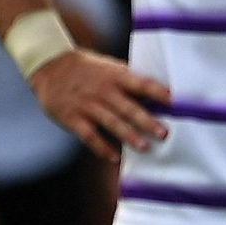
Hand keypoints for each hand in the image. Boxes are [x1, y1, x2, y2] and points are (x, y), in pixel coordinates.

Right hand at [29, 51, 169, 159]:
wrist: (49, 65)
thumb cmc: (89, 69)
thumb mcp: (110, 67)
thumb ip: (132, 81)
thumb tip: (164, 94)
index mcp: (116, 76)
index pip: (143, 84)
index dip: (160, 94)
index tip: (177, 104)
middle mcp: (103, 91)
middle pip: (128, 108)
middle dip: (146, 121)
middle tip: (164, 133)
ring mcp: (87, 105)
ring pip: (111, 122)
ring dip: (129, 136)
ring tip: (145, 147)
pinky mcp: (71, 117)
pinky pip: (89, 136)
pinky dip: (102, 148)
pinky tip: (115, 158)